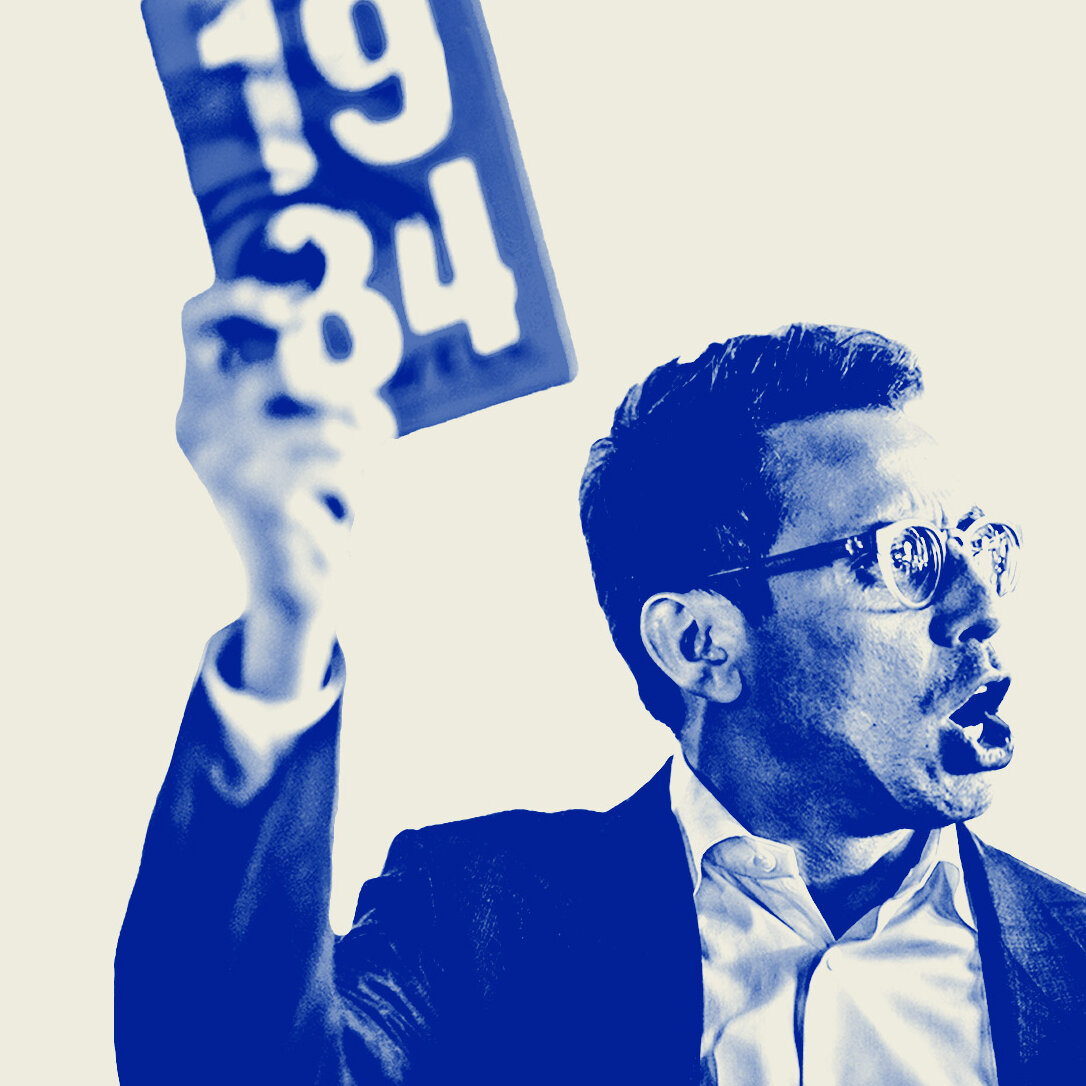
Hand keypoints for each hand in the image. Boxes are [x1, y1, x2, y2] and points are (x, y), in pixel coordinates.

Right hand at [177, 278, 386, 696]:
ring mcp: (228, 458)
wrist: (289, 590)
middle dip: (354, 399)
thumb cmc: (300, 502)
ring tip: (356, 486)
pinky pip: (349, 470)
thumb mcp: (293, 438)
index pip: (196, 321)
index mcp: (199, 401)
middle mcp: (199, 423)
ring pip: (335, 427)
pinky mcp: (263, 495)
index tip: (299, 304)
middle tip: (377, 430)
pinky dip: (363, 496)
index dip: (241, 295)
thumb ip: (303, 392)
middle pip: (292, 367)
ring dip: (366, 459)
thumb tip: (332, 347)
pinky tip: (343, 521)